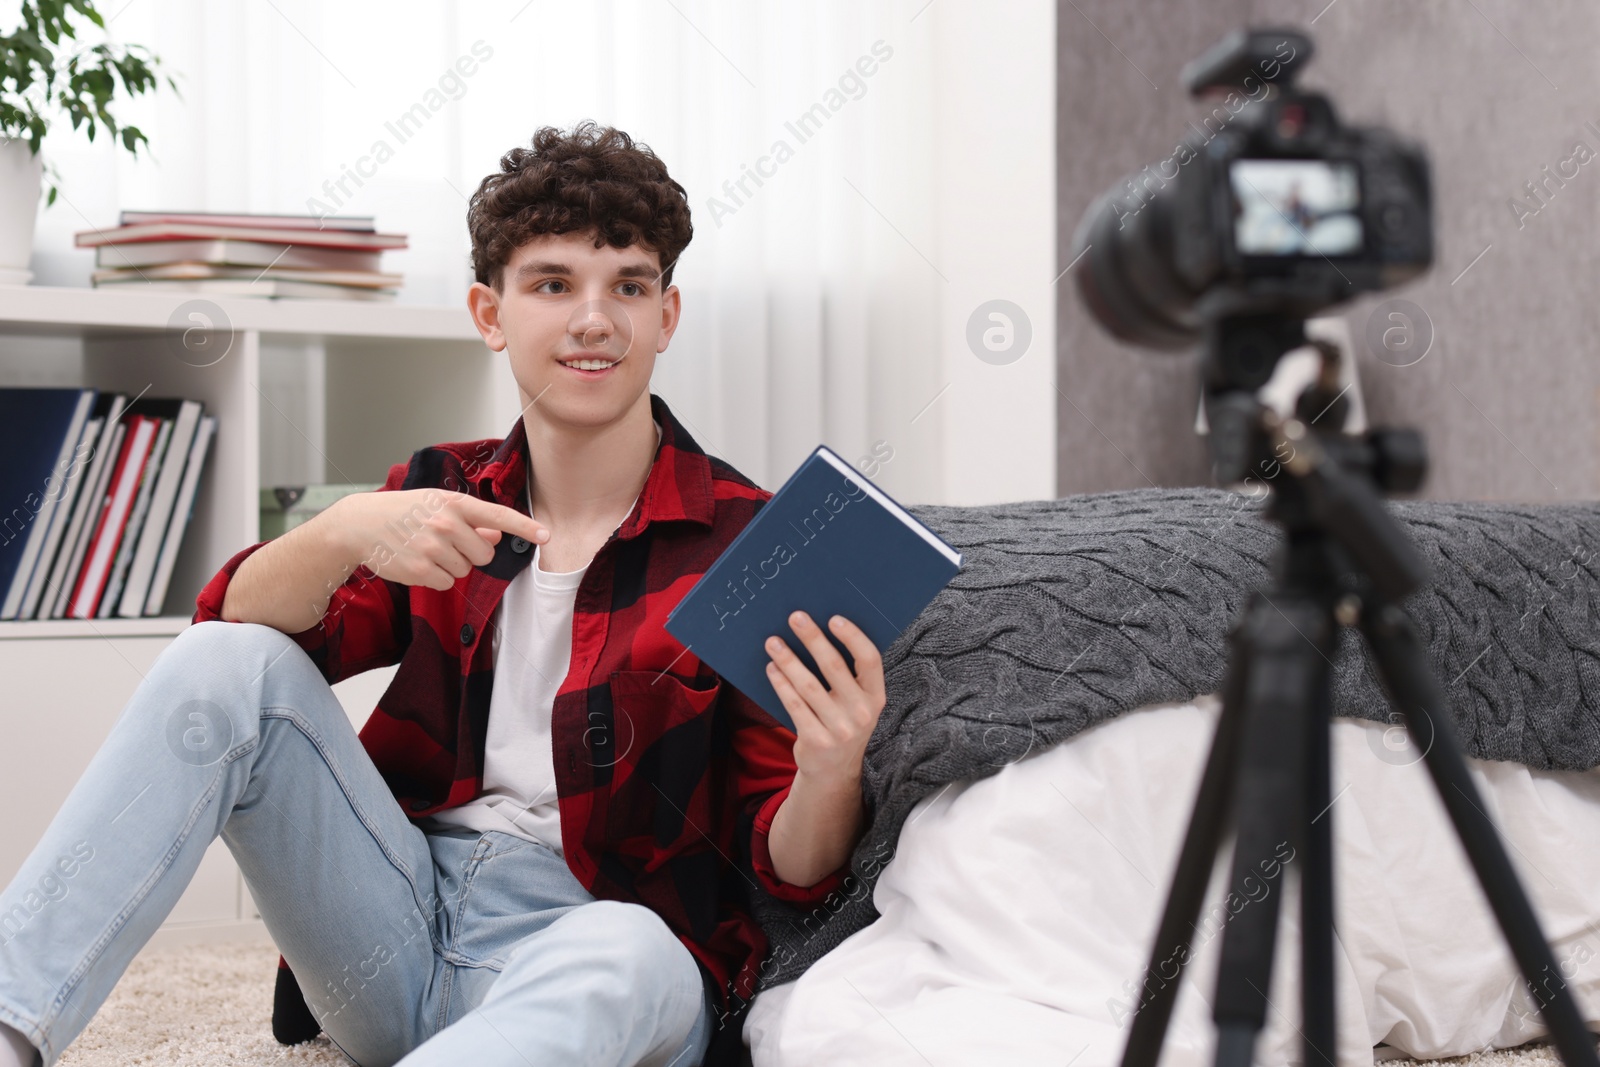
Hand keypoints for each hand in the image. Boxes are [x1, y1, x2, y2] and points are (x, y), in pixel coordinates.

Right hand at [329, 488, 549, 591]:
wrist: (360, 524)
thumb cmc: (404, 512)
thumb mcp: (437, 505)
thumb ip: (471, 520)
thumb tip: (498, 535)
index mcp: (454, 503)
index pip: (498, 516)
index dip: (525, 527)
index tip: (547, 536)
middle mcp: (446, 524)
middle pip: (485, 554)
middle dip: (471, 553)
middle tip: (446, 543)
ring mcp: (432, 548)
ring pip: (465, 570)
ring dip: (451, 565)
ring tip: (426, 549)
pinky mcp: (420, 570)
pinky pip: (447, 583)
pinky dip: (436, 577)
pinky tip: (418, 561)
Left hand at [765, 611, 885, 785]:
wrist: (834, 771)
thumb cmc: (844, 722)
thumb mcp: (858, 703)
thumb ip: (850, 675)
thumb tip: (821, 631)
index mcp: (876, 697)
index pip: (869, 660)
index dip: (853, 637)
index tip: (833, 619)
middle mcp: (862, 713)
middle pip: (834, 667)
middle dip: (813, 638)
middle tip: (795, 617)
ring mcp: (839, 729)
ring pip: (808, 685)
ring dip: (788, 659)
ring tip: (773, 642)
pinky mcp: (815, 740)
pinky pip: (794, 704)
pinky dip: (781, 683)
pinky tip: (772, 668)